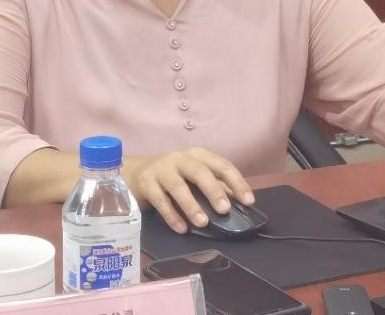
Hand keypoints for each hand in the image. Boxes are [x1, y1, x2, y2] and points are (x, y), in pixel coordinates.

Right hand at [125, 146, 254, 233]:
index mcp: (198, 155)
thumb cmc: (173, 175)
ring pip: (178, 187)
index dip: (237, 182)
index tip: (248, 201)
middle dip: (213, 191)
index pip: (221, 165)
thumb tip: (238, 203)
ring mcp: (161, 169)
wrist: (135, 173)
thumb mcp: (194, 175)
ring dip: (192, 205)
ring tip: (203, 223)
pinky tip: (181, 229)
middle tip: (225, 210)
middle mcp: (180, 158)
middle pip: (199, 172)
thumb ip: (215, 185)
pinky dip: (172, 216)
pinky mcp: (146, 183)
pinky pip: (160, 201)